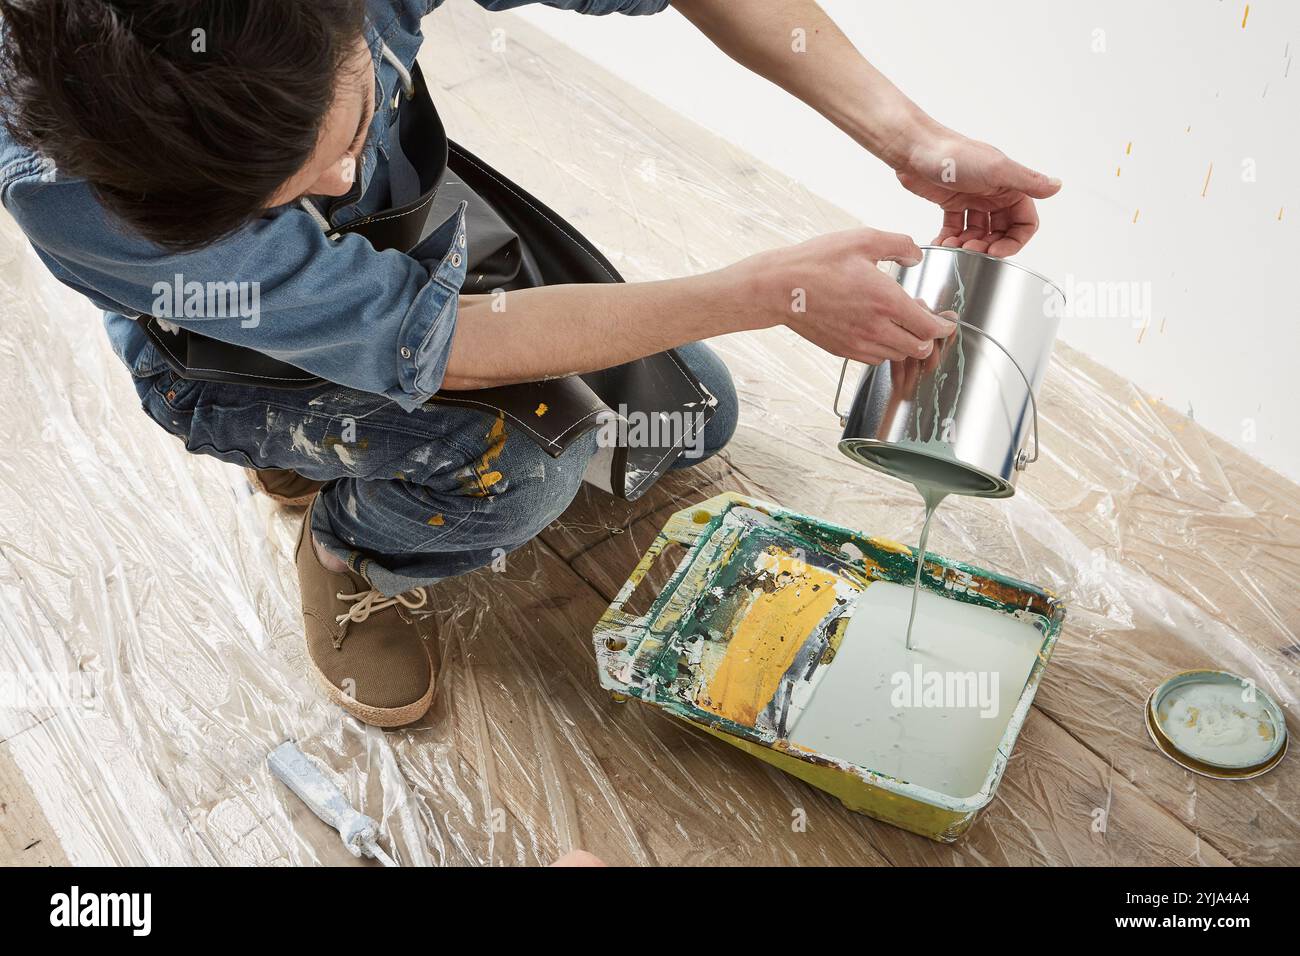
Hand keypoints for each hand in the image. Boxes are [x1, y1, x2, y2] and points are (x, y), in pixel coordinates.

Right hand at [736, 228, 956, 365]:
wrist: (779, 288)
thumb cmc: (817, 262)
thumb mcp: (863, 239)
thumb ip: (899, 245)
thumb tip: (916, 255)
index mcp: (887, 302)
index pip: (930, 328)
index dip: (944, 326)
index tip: (947, 320)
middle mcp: (876, 329)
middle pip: (919, 348)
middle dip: (928, 336)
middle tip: (924, 317)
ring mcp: (858, 343)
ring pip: (897, 355)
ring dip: (906, 342)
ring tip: (899, 321)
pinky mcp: (843, 350)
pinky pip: (875, 358)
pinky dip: (885, 349)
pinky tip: (879, 329)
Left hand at [893, 125, 1059, 256]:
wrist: (914, 148)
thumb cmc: (954, 154)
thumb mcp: (996, 169)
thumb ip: (1026, 181)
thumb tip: (1056, 186)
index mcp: (1010, 185)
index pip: (1024, 222)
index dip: (1014, 241)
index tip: (995, 252)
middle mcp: (994, 193)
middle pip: (1001, 231)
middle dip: (988, 246)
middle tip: (971, 251)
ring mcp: (972, 199)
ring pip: (978, 233)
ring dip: (967, 245)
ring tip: (953, 247)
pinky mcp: (951, 203)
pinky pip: (956, 228)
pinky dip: (950, 239)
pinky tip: (942, 244)